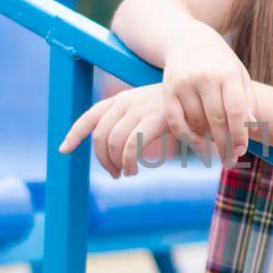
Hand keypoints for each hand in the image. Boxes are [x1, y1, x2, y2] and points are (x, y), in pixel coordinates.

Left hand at [59, 83, 210, 177]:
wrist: (208, 99)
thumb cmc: (179, 111)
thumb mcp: (150, 112)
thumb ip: (131, 123)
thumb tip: (113, 145)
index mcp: (123, 99)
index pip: (91, 115)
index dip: (74, 134)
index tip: (63, 150)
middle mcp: (128, 101)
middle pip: (100, 135)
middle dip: (102, 158)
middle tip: (115, 173)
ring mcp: (141, 109)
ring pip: (113, 142)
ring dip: (116, 163)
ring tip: (126, 173)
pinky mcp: (155, 119)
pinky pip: (132, 146)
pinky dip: (128, 162)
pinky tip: (134, 170)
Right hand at [161, 28, 257, 167]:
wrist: (188, 40)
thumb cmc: (220, 63)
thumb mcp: (239, 76)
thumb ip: (248, 101)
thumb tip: (253, 129)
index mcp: (227, 74)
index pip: (235, 111)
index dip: (239, 134)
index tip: (241, 151)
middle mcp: (205, 77)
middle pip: (216, 120)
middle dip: (224, 143)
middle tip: (230, 160)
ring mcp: (184, 83)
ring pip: (196, 122)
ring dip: (207, 139)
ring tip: (216, 145)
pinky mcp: (167, 89)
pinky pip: (175, 120)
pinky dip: (186, 136)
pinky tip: (197, 144)